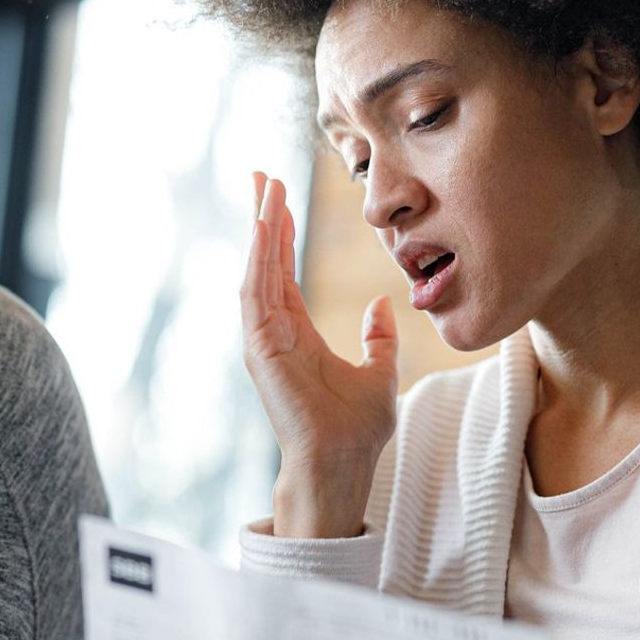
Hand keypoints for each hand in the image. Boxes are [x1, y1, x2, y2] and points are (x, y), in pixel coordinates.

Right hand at [241, 172, 399, 536]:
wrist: (342, 463)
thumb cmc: (357, 430)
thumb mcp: (380, 373)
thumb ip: (378, 338)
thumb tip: (383, 304)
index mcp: (298, 335)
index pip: (285, 273)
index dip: (283, 234)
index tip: (280, 197)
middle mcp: (276, 333)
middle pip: (265, 264)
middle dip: (264, 219)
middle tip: (261, 176)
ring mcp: (264, 341)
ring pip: (257, 271)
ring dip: (260, 229)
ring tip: (264, 189)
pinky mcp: (261, 349)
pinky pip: (255, 294)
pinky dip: (257, 259)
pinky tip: (262, 227)